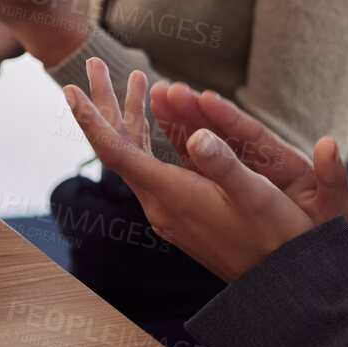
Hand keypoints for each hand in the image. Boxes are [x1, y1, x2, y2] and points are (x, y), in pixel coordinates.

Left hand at [66, 58, 316, 281]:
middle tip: (96, 65)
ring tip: (136, 79)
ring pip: (138, 154)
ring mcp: (169, 208)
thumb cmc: (271, 237)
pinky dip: (153, 134)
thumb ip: (224, 164)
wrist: (275, 281)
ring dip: (133, 115)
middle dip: (107, 104)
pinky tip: (163, 119)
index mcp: (171, 195)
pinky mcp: (181, 210)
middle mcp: (161, 202)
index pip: (117, 152)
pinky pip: (155, 163)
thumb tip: (200, 134)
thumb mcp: (255, 196)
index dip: (92, 119)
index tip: (72, 88)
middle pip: (120, 147)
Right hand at [150, 80, 347, 227]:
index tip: (206, 98)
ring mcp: (242, 172)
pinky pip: (201, 165)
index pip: (253, 136)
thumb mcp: (334, 201)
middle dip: (195, 110)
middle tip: (168, 89)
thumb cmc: (330, 224)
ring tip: (158, 96)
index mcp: (284, 163)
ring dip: (183, 121)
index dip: (230, 117)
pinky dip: (183, 146)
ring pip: (207, 144)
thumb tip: (329, 145)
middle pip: (223, 133)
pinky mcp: (229, 187)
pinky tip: (161, 127)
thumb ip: (332, 174)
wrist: (322, 250)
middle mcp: (260, 162)